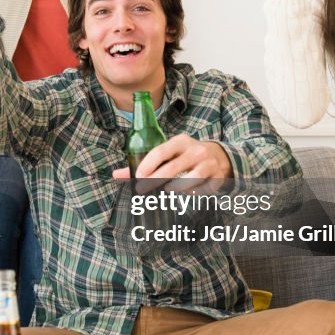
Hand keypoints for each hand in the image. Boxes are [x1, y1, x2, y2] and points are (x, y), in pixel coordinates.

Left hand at [112, 134, 232, 189]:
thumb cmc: (184, 156)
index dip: (148, 164)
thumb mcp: (168, 154)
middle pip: (173, 168)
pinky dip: (193, 193)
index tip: (138, 177)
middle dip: (155, 181)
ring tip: (166, 190)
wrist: (218, 156)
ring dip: (176, 188)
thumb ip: (143, 164)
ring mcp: (208, 163)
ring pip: (190, 179)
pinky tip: (187, 193)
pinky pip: (203, 189)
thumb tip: (116, 174)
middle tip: (141, 190)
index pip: (161, 151)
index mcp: (180, 141)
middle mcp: (196, 150)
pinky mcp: (217, 177)